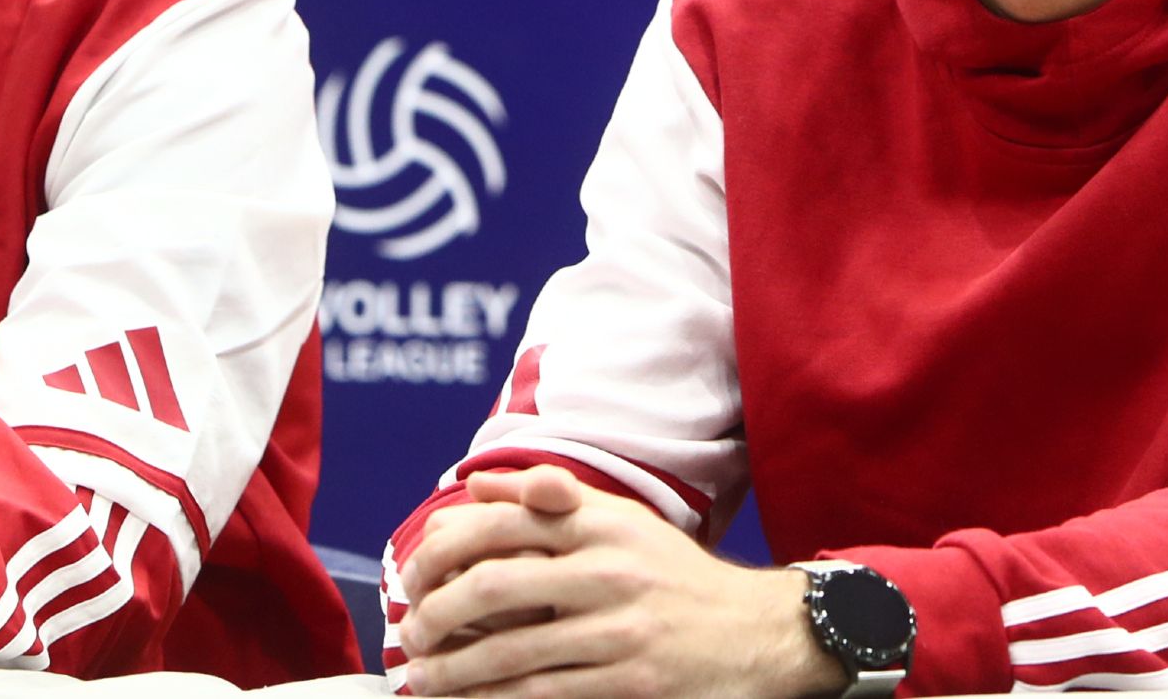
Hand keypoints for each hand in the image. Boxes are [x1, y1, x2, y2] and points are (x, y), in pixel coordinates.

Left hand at [397, 467, 843, 698]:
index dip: (442, 550)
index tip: (413, 574)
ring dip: (454, 669)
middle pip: (495, 585)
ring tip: (422, 678)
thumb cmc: (678, 577)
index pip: (501, 523)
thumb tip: (478, 490)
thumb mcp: (624, 523)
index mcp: (601, 524)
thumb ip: (552, 502)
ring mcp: (620, 630)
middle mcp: (609, 569)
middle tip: (410, 633)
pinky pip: (544, 693)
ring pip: (512, 649)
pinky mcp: (631, 683)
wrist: (758, 633)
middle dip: (437, 613)